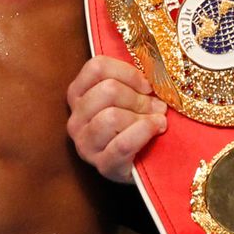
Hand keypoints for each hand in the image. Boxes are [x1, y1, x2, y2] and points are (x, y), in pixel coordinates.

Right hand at [66, 55, 166, 182]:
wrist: (141, 163)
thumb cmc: (135, 123)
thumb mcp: (129, 96)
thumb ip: (134, 79)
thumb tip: (154, 68)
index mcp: (78, 95)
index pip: (97, 67)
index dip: (128, 72)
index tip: (147, 85)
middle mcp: (75, 119)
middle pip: (108, 90)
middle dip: (139, 98)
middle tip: (157, 106)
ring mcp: (85, 144)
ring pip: (112, 116)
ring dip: (142, 116)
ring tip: (157, 120)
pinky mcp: (102, 166)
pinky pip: (122, 144)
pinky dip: (144, 132)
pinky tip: (157, 128)